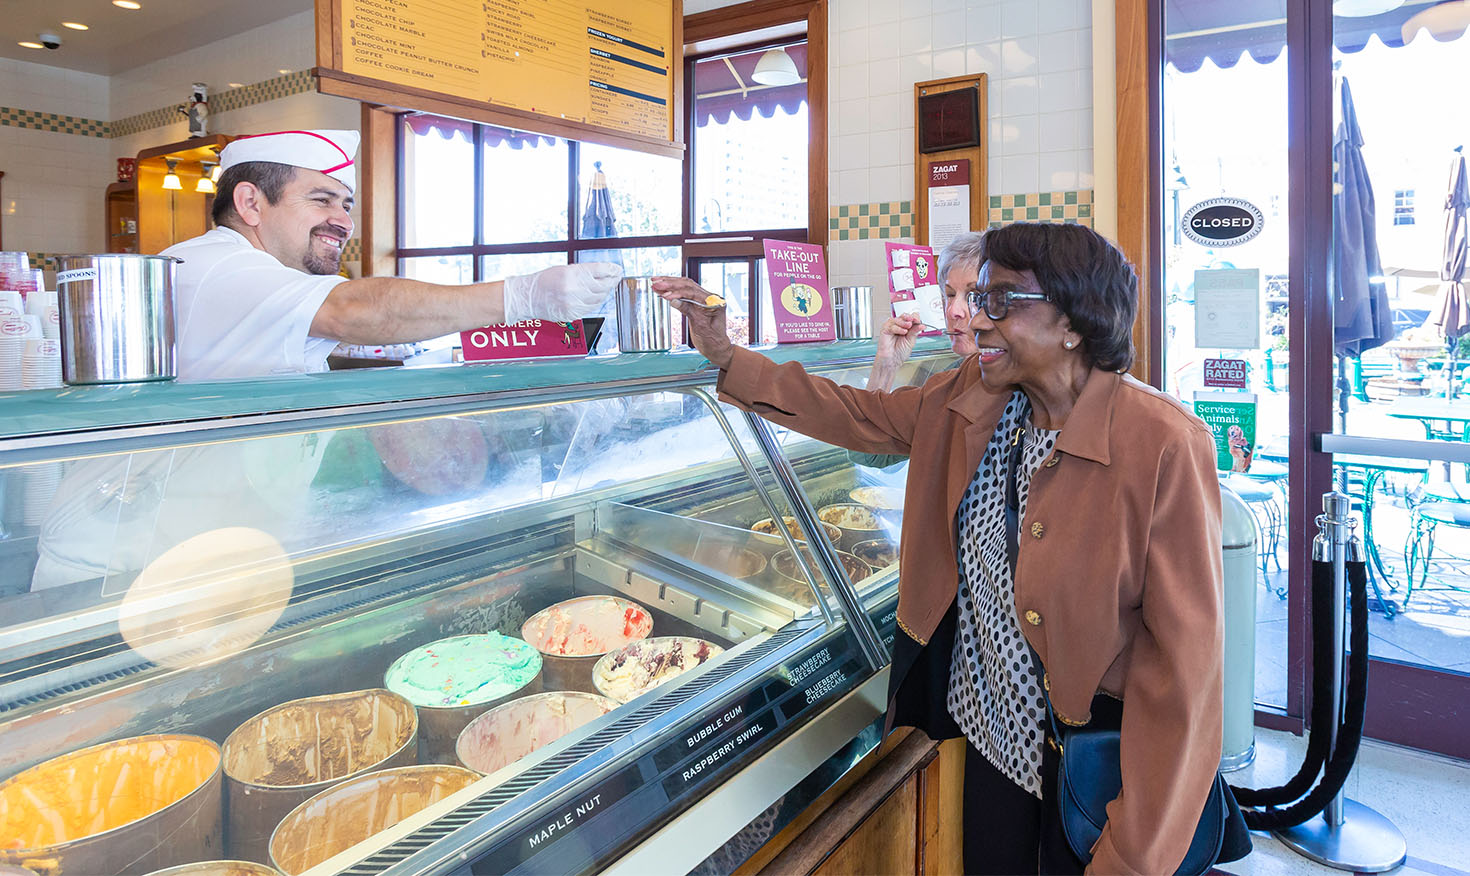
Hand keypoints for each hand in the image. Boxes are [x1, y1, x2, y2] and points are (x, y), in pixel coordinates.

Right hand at [502, 262, 623, 323]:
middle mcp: (574, 289)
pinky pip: (591, 307)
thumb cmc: (544, 281)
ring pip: (599, 298)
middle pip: (602, 285)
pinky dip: (597, 301)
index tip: (617, 269)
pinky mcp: (573, 314)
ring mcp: (574, 303)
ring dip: (606, 292)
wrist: (529, 297)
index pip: (599, 271)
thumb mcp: (563, 270)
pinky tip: (598, 297)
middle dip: (611, 281)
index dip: (611, 270)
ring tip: (608, 286)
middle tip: (616, 277)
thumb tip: (602, 274)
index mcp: (571, 274)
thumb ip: (583, 272)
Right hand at [652, 276, 734, 367]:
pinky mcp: (697, 302)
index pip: (693, 292)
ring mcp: (704, 299)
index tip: (665, 295)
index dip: (677, 292)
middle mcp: (710, 297)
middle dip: (670, 283)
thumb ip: (688, 311)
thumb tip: (674, 300)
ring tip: (655, 282)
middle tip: (656, 283)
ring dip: (670, 284)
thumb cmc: (712, 340)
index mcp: (714, 302)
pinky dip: (672, 291)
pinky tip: (662, 290)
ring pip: (685, 286)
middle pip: (688, 285)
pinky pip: (684, 293)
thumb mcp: (700, 326)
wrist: (716, 348)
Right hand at [875, 313, 922, 369]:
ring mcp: (892, 328)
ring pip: (898, 319)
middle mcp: (899, 327)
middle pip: (904, 316)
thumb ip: (915, 331)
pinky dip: (898, 328)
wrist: (892, 360)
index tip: (918, 321)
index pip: (911, 318)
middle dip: (909, 318)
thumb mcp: (911, 341)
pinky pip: (891, 325)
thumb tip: (922, 325)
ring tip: (908, 327)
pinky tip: (902, 332)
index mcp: (907, 328)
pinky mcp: (885, 330)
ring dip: (904, 322)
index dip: (915, 318)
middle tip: (913, 321)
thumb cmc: (900, 353)